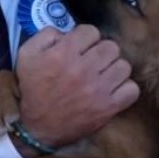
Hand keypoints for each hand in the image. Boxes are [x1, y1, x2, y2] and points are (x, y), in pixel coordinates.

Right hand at [15, 25, 138, 149]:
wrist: (36, 126)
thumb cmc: (31, 88)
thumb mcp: (26, 55)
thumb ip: (46, 35)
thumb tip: (67, 32)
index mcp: (63, 53)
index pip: (91, 31)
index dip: (84, 38)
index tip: (79, 48)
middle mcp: (84, 68)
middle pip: (111, 47)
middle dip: (101, 51)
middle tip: (92, 61)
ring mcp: (99, 89)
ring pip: (124, 66)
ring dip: (113, 69)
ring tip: (102, 75)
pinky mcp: (109, 106)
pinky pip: (132, 89)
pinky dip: (124, 88)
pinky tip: (111, 89)